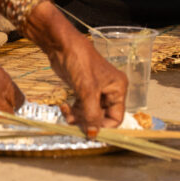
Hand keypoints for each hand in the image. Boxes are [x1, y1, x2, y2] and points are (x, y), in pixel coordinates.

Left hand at [24, 3, 125, 134]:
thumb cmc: (79, 63)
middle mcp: (109, 90)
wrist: (61, 45)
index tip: (89, 132)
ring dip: (78, 117)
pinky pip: (81, 107)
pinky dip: (73, 110)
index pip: (116, 118)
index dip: (103, 127)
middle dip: (88, 121)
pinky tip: (64, 106)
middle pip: (102, 117)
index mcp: (118, 89)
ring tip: (66, 111)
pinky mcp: (83, 89)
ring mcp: (95, 90)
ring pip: (90, 114)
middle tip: (74, 121)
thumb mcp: (87, 91)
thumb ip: (92, 115)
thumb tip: (94, 135)